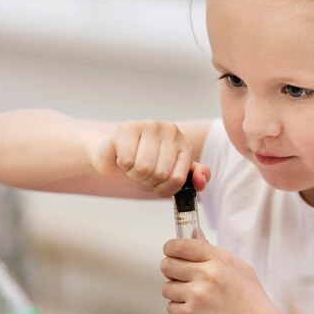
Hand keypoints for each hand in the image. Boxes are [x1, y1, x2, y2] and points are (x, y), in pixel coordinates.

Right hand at [90, 119, 209, 195]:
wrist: (113, 157)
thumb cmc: (144, 166)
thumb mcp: (172, 176)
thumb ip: (192, 179)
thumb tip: (200, 181)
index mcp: (184, 143)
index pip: (178, 179)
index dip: (163, 188)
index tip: (157, 183)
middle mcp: (170, 130)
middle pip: (161, 174)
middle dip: (147, 181)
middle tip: (142, 172)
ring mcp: (149, 125)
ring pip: (144, 168)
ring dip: (134, 174)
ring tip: (133, 165)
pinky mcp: (128, 127)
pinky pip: (128, 161)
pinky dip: (123, 166)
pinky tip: (123, 157)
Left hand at [160, 237, 285, 313]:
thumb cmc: (250, 299)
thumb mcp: (238, 267)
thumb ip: (212, 251)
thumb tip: (195, 234)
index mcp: (219, 259)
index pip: (181, 246)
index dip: (171, 248)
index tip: (170, 252)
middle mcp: (207, 274)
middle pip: (167, 264)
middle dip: (171, 270)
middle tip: (180, 276)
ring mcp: (197, 294)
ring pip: (167, 287)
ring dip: (175, 292)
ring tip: (193, 296)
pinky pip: (171, 307)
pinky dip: (180, 309)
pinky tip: (196, 310)